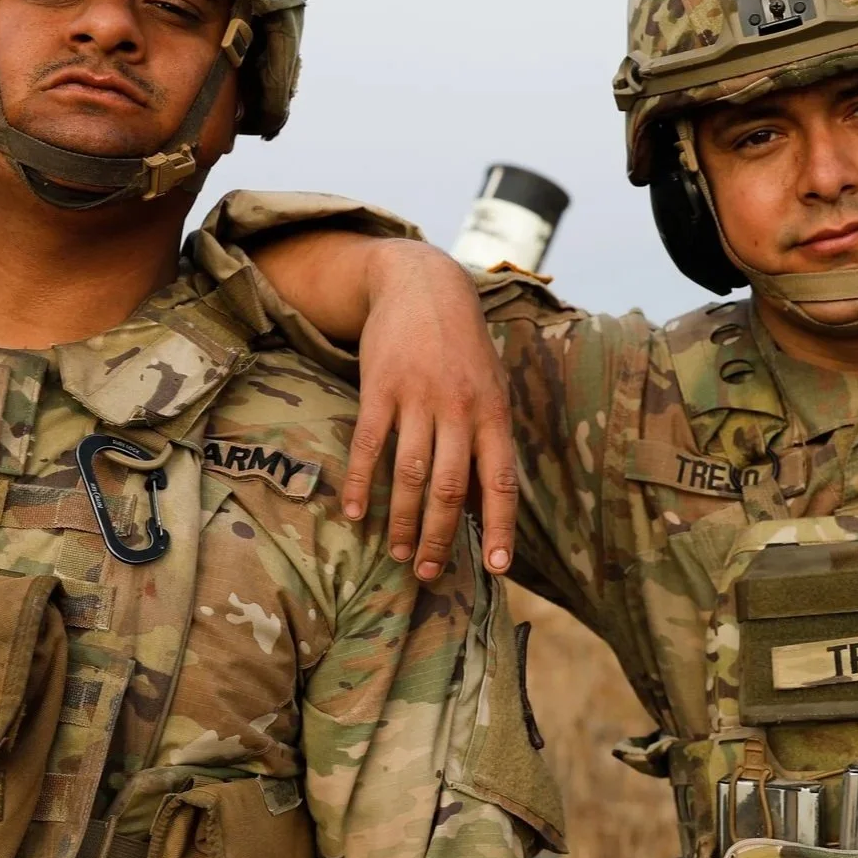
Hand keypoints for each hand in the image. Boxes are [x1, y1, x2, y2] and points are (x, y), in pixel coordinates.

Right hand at [337, 241, 518, 580]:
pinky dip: (363, 484)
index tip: (497, 568)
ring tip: (399, 554)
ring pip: (411, 475)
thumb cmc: (463, 347)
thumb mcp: (491, 388)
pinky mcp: (380, 387)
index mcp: (493, 413)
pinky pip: (370, 445)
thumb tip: (484, 505)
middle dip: (441, 538)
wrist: (424, 284)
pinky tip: (356, 515)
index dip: (500, 527)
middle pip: (451, 489)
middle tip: (429, 573)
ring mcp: (418, 398)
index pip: (501, 481)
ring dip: (403, 521)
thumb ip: (488, 442)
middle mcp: (459, 409)